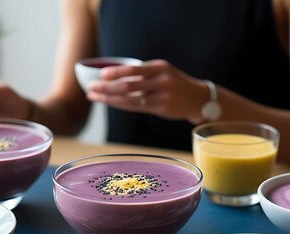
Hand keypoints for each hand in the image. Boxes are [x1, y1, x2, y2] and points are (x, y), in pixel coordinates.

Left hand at [86, 59, 207, 121]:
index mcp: (160, 67)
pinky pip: (136, 107)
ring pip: (130, 98)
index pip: (134, 69)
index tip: (101, 74)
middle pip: (128, 85)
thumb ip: (142, 73)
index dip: (116, 72)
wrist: (198, 98)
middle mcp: (161, 81)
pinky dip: (120, 104)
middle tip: (91, 88)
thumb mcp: (162, 72)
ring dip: (109, 98)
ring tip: (94, 96)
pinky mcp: (161, 109)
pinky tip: (109, 102)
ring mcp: (162, 96)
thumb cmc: (175, 83)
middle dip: (107, 87)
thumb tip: (113, 76)